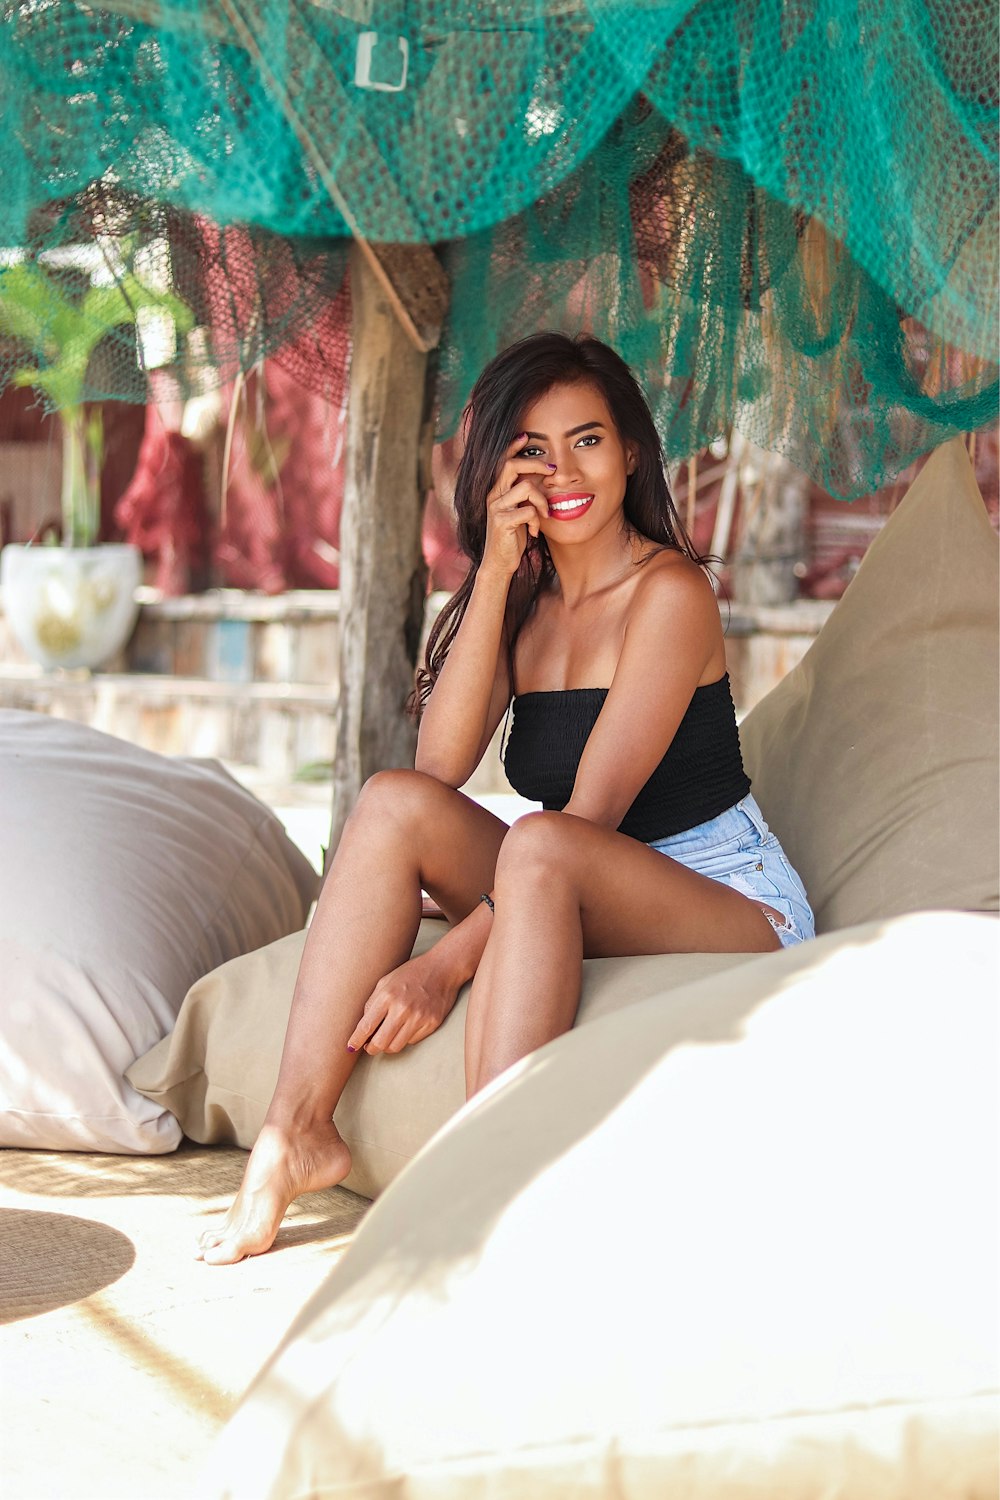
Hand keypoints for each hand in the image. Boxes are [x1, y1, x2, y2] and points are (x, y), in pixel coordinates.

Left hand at [347, 948, 460, 1055]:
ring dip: (387, 1046)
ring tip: (387, 1038)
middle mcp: (402, 1009)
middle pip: (380, 1043)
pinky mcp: (432, 1024)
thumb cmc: (411, 974)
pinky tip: (406, 1027)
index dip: (356, 1040)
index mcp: (387, 996)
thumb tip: (362, 1029)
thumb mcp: (385, 982)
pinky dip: (405, 1038)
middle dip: (371, 1048)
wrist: (443, 968)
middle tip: (370, 1047)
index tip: (351, 1047)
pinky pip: (412, 1041)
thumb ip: (372, 1004)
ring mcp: (419, 1018)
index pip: (366, 1026)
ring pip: (395, 1047)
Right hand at [481, 433, 553, 577]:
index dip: (513, 447)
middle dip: (535, 463)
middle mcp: (493, 495)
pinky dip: (537, 520)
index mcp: (497, 490)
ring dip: (542, 501)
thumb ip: (526, 494)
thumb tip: (545, 476)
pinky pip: (528, 511)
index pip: (502, 461)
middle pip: (512, 465)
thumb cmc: (511, 536)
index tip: (526, 436)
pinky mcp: (502, 522)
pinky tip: (534, 532)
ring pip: (526, 487)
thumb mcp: (519, 510)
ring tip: (546, 515)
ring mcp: (496, 508)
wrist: (499, 563)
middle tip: (552, 469)